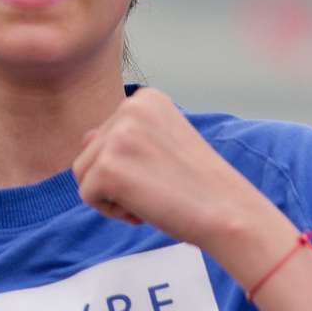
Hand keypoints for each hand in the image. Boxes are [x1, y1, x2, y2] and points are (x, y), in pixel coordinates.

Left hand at [73, 88, 291, 273]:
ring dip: (112, 196)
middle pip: (89, 153)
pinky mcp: (108, 166)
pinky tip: (145, 207)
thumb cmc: (198, 186)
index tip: (165, 172)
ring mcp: (118, 135)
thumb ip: (123, 137)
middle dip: (117, 181)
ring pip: (83, 174)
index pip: (106, 136)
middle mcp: (130, 106)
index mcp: (145, 98)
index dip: (131, 166)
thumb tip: (84, 138)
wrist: (228, 212)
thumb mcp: (161, 148)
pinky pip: (87, 196)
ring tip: (151, 196)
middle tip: (160, 188)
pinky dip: (111, 212)